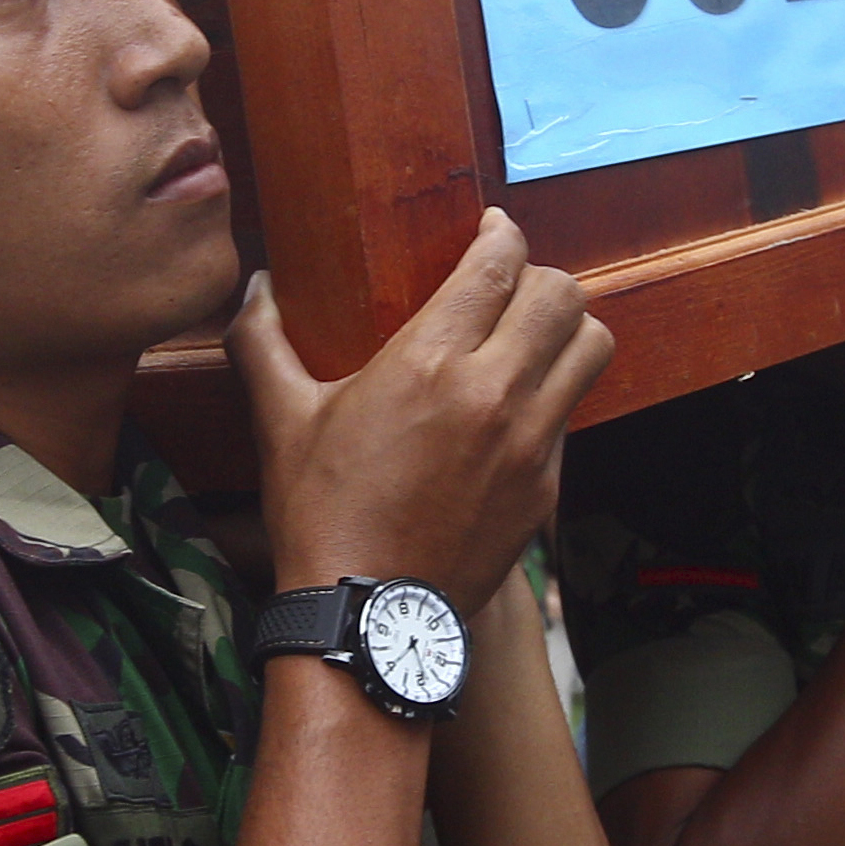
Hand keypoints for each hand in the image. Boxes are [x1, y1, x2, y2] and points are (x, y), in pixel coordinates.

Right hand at [229, 209, 612, 618]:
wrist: (367, 615)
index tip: (491, 230)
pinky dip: (554, 394)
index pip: (498, 266)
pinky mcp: (545, 487)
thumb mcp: (280, 421)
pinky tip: (514, 407)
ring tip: (532, 334)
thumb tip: (252, 288)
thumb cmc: (320, 513)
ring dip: (567, 329)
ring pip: (592, 349)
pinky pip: (572, 414)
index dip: (502, 234)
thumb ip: (261, 342)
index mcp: (430, 363)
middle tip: (508, 284)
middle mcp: (495, 393)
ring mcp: (530, 442)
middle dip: (539, 276)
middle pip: (563, 296)